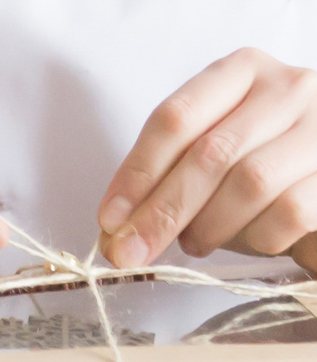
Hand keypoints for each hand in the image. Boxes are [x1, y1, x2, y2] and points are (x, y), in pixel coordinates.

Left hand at [99, 48, 316, 272]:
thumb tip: (115, 235)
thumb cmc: (254, 165)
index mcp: (240, 73)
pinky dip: (254, 239)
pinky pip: (288, 214)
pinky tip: (246, 239)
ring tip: (195, 242)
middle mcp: (286, 89)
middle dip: (160, 213)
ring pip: (250, 184)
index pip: (175, 118)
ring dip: (208, 227)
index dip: (136, 174)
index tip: (109, 219)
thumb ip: (161, 183)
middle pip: (208, 155)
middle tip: (129, 252)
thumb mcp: (204, 158)